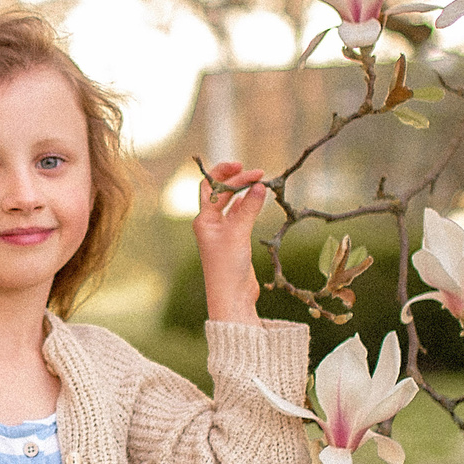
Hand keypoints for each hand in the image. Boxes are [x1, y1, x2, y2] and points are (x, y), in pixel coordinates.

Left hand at [196, 160, 268, 321]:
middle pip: (220, 193)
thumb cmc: (228, 266)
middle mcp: (209, 224)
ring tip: (260, 183)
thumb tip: (259, 186)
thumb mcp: (238, 233)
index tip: (244, 166)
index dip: (226, 174)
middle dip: (237, 180)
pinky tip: (254, 199)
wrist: (232, 296)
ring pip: (231, 204)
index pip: (212, 188)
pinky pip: (238, 216)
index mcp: (203, 220)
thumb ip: (248, 208)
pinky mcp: (233, 241)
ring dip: (243, 192)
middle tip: (257, 173)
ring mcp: (221, 232)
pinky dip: (246, 206)